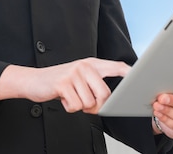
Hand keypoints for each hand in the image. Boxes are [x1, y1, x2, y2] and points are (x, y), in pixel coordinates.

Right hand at [0, 57, 129, 113]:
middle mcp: (84, 66)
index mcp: (91, 64)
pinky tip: (63, 98)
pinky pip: (75, 106)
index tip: (138, 78)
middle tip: (85, 103)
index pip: (115, 66)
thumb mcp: (79, 77)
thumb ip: (95, 82)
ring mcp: (74, 74)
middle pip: (105, 93)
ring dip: (80, 106)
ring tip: (71, 97)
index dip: (128, 73)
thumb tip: (111, 97)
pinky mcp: (63, 84)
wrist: (34, 81)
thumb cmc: (59, 82)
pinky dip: (69, 108)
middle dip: (96, 105)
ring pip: (89, 102)